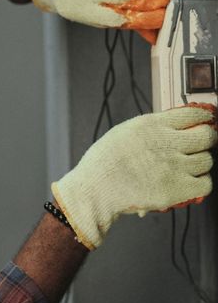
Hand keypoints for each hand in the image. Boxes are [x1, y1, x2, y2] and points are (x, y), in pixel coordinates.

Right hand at [52, 104, 216, 249]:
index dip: (202, 118)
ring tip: (184, 166)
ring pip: (206, 160)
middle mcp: (166, 142)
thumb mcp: (125, 131)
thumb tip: (175, 127)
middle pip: (206, 136)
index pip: (193, 114)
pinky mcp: (177, 189)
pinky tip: (187, 181)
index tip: (203, 121)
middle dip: (205, 139)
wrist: (95, 188)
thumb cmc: (104, 162)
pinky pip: (205, 183)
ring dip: (199, 163)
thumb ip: (152, 128)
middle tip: (198, 144)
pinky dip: (199, 183)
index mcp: (152, 125)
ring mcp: (174, 166)